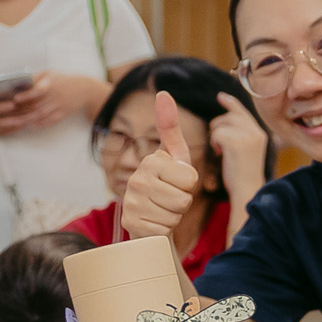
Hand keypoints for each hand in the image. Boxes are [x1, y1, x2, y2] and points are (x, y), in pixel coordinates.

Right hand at [0, 92, 36, 142]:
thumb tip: (1, 96)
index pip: (1, 102)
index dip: (16, 101)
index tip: (28, 97)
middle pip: (7, 115)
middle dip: (23, 113)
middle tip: (37, 110)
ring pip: (5, 126)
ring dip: (19, 123)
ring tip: (33, 119)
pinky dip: (10, 130)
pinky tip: (20, 127)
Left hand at [9, 73, 95, 131]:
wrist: (85, 89)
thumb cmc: (63, 80)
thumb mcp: (50, 73)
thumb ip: (36, 78)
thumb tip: (18, 83)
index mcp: (51, 83)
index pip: (37, 90)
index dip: (26, 95)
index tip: (15, 98)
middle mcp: (55, 95)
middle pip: (36, 105)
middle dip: (22, 110)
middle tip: (9, 113)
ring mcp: (60, 105)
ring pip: (42, 114)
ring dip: (29, 118)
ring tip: (17, 120)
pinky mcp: (64, 113)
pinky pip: (52, 121)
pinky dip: (42, 124)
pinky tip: (32, 125)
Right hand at [120, 92, 201, 239]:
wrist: (150, 219)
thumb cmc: (168, 185)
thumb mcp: (175, 158)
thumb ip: (170, 127)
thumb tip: (163, 92)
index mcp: (151, 161)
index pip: (191, 179)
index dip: (190, 186)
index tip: (177, 183)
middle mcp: (137, 180)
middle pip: (184, 198)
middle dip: (183, 202)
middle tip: (170, 199)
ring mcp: (131, 202)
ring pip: (175, 214)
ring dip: (174, 216)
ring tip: (162, 210)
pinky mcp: (131, 224)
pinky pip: (164, 229)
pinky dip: (164, 230)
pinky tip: (154, 223)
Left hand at [208, 93, 268, 202]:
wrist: (246, 191)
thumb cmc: (242, 176)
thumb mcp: (245, 151)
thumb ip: (240, 134)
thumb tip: (226, 119)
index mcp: (259, 134)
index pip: (242, 112)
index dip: (231, 103)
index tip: (221, 97)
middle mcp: (256, 131)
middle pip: (230, 115)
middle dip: (218, 126)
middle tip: (217, 144)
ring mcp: (248, 136)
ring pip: (222, 123)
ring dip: (215, 136)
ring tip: (220, 151)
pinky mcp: (237, 141)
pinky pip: (217, 133)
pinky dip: (214, 143)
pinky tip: (219, 154)